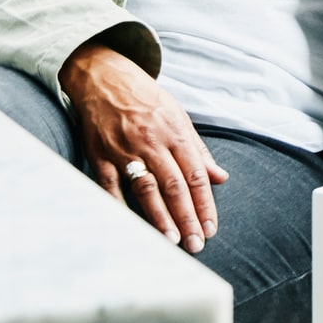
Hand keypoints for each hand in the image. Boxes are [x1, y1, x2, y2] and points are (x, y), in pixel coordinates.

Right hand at [60, 41, 229, 250]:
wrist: (104, 77)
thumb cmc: (146, 99)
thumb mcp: (179, 116)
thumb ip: (199, 150)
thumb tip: (221, 177)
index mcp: (176, 134)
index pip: (196, 176)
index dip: (205, 205)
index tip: (211, 229)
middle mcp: (153, 143)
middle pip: (174, 186)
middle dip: (186, 217)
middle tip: (195, 245)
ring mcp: (125, 150)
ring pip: (146, 188)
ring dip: (159, 217)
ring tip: (170, 241)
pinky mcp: (100, 155)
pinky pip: (110, 186)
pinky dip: (119, 207)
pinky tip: (128, 226)